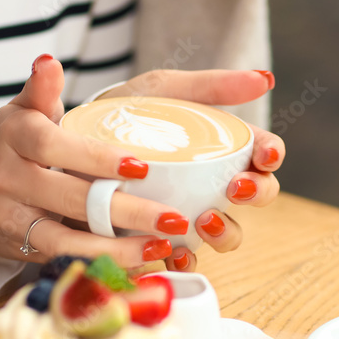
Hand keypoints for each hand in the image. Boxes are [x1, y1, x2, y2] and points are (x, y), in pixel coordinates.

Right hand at [0, 55, 188, 266]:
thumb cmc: (13, 150)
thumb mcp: (23, 114)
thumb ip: (42, 91)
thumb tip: (49, 61)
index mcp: (14, 134)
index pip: (53, 144)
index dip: (96, 157)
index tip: (141, 168)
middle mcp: (6, 175)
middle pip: (70, 196)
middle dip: (125, 210)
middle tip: (174, 218)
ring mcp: (10, 216)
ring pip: (67, 236)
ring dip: (118, 246)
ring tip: (162, 246)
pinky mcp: (19, 248)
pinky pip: (63, 257)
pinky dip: (101, 261)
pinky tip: (137, 261)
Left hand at [98, 69, 284, 271]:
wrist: (67, 146)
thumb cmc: (122, 113)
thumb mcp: (161, 91)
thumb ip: (208, 85)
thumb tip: (267, 78)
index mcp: (222, 148)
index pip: (263, 153)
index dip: (271, 155)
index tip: (264, 155)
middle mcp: (212, 185)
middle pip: (256, 196)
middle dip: (257, 193)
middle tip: (235, 188)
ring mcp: (190, 215)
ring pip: (226, 234)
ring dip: (225, 231)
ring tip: (204, 220)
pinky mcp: (162, 241)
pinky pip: (184, 260)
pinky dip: (185, 260)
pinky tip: (176, 255)